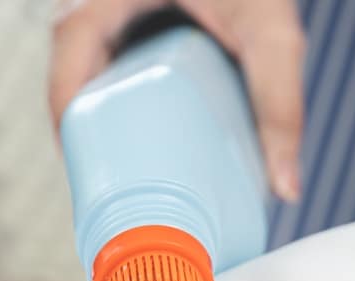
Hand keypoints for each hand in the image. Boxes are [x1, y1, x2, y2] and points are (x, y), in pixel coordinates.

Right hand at [49, 0, 304, 200]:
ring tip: (129, 167)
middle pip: (74, 81)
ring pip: (88, 73)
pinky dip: (118, 94)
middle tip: (118, 185)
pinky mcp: (130, 14)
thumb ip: (280, 105)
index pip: (66, 77)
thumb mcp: (270, 35)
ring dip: (102, 118)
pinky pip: (107, 59)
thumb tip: (287, 188)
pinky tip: (141, 124)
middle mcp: (97, 4)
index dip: (72, 134)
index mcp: (103, 3)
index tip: (94, 181)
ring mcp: (110, 9)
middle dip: (90, 136)